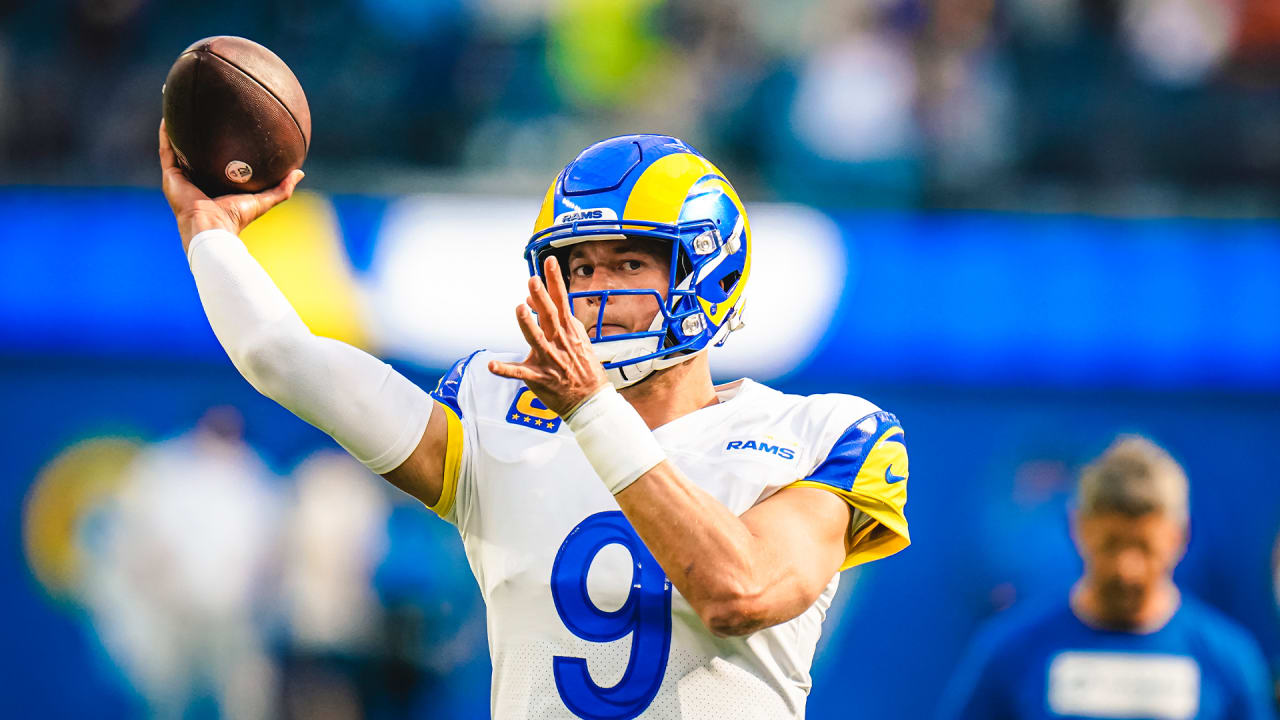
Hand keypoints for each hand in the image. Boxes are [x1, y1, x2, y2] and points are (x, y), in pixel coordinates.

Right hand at [158, 120, 303, 251]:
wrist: (213, 228)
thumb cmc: (237, 217)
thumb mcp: (263, 200)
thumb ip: (281, 188)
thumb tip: (300, 172)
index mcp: (214, 186)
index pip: (215, 164)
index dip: (219, 148)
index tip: (227, 129)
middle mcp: (196, 180)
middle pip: (195, 154)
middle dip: (196, 136)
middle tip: (202, 113)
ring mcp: (181, 179)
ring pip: (177, 149)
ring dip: (177, 131)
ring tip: (181, 108)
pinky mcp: (171, 176)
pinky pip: (167, 151)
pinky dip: (166, 135)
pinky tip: (169, 117)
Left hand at [489, 256, 608, 416]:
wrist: (591, 399)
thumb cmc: (582, 367)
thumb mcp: (573, 338)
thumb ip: (551, 318)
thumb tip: (528, 299)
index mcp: (568, 331)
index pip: (561, 301)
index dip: (555, 281)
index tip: (549, 263)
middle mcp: (559, 342)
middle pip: (549, 315)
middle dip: (542, 297)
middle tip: (533, 280)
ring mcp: (549, 360)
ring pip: (536, 339)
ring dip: (528, 324)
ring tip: (520, 309)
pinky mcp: (539, 377)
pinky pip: (519, 373)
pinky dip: (505, 370)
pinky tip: (492, 365)